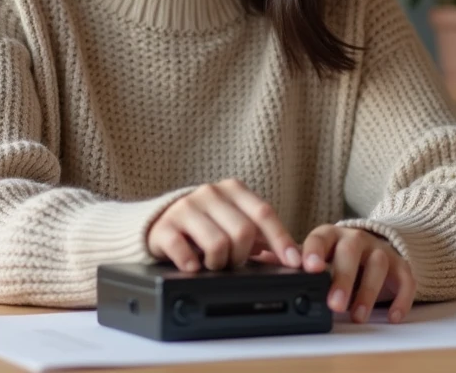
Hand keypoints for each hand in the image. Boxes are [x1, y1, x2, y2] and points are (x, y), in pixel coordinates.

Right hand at [147, 179, 302, 271]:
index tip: (294, 262)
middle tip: (235, 263)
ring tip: (214, 265)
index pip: (264, 213)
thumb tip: (295, 258)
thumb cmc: (205, 225)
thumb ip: (263, 237)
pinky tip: (194, 266)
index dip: (281, 239)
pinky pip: (183, 251)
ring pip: (217, 243)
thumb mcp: (235, 223)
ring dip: (220, 264)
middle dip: (243, 256)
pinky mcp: (163, 227)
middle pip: (243, 232)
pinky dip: (192, 264)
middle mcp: (209, 193)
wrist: (160, 222)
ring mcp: (185, 208)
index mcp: (232, 190)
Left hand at [254, 225, 415, 323]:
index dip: (314, 251)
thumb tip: (258, 257)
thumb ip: (292, 257)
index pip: (320, 238)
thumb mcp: (315, 253)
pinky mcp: (401, 266)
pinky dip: (401, 298)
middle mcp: (355, 239)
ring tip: (357, 316)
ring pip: (378, 265)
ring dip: (367, 292)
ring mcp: (380, 251)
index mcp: (330, 236)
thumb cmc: (337, 254)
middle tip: (334, 304)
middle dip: (343, 278)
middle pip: (350, 253)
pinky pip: (406, 279)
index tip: (308, 266)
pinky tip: (392, 316)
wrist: (375, 245)